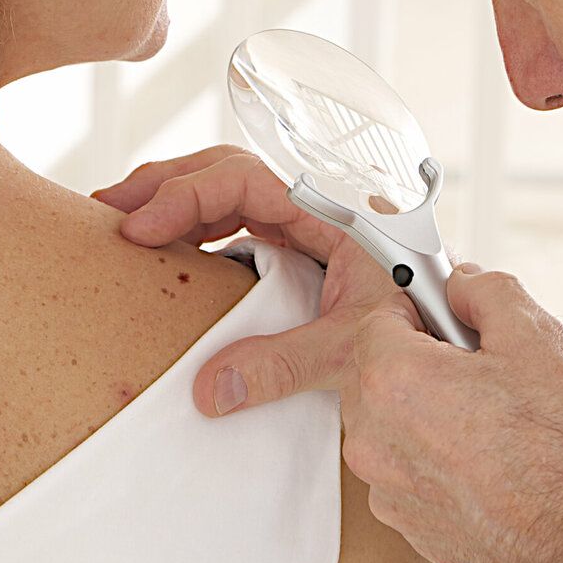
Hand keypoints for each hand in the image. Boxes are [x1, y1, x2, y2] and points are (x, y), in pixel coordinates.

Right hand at [93, 146, 416, 409]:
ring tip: (120, 223)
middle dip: (163, 185)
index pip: (240, 179)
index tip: (141, 229)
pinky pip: (234, 227)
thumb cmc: (422, 332)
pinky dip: (193, 231)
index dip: (185, 197)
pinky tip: (164, 252)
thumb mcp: (355, 346)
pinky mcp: (294, 257)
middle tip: (108, 212)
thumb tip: (209, 390)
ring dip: (172, 203)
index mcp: (328, 211)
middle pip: (223, 172)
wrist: (454, 347)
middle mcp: (311, 211)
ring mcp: (301, 231)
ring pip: (225, 195)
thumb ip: (287, 363)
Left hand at [94, 149, 562, 562]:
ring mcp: (387, 489)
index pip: (338, 332)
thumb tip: (452, 288)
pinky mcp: (407, 529)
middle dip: (415, 364)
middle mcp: (372, 437)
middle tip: (482, 373)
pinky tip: (496, 465)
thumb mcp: (535, 336)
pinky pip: (409, 470)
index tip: (277, 363)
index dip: (347, 328)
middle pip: (372, 375)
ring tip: (502, 426)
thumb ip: (477, 292)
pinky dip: (441, 460)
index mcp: (392, 377)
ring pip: (391, 424)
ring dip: (430, 414)